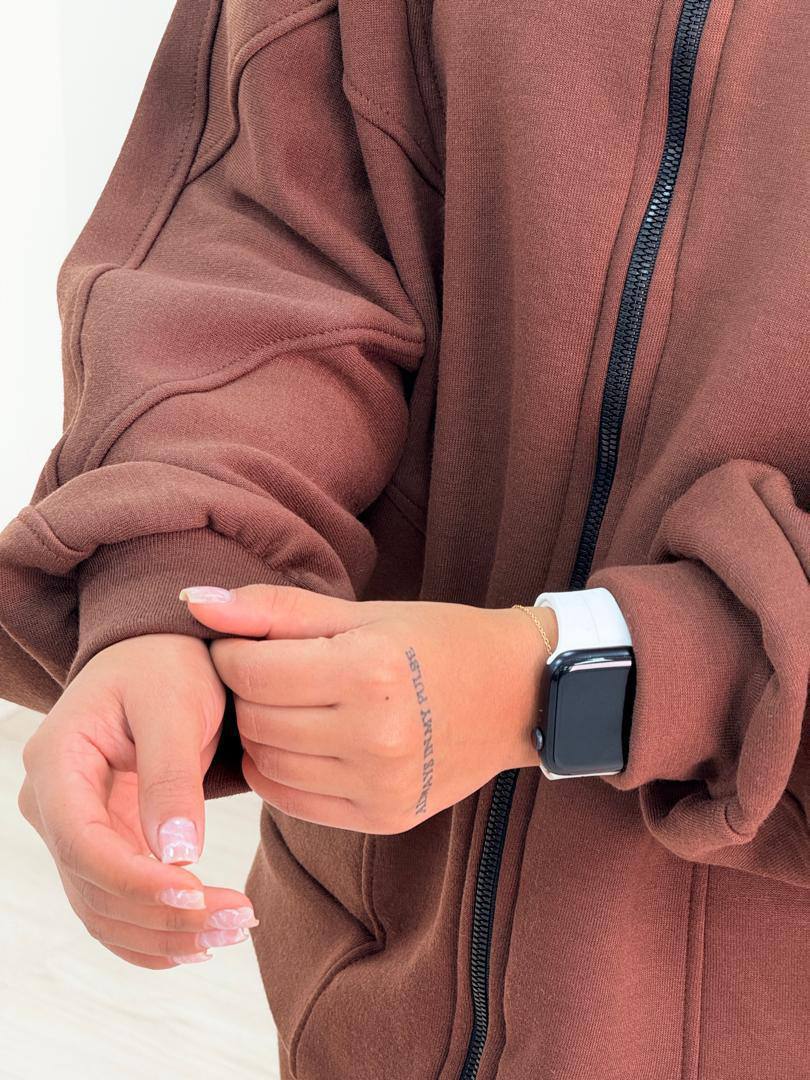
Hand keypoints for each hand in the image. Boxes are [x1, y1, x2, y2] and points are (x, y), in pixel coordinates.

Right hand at [17, 633, 258, 968]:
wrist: (159, 652)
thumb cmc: (165, 664)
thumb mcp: (175, 703)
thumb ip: (172, 775)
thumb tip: (178, 856)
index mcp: (57, 760)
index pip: (83, 844)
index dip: (136, 883)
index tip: (197, 897)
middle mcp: (52, 801)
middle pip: (93, 887)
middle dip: (163, 917)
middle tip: (237, 921)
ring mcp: (74, 827)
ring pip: (103, 908)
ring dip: (164, 935)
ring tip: (232, 931)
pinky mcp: (104, 842)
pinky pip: (116, 903)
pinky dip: (153, 931)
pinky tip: (199, 942)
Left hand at [180, 584, 557, 833]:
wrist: (517, 695)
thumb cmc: (437, 640)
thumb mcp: (363, 611)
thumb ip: (275, 609)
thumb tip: (192, 602)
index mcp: (369, 671)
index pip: (251, 671)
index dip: (230, 653)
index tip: (242, 643)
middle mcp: (375, 735)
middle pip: (254, 720)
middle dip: (244, 692)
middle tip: (265, 671)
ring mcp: (380, 785)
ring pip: (267, 763)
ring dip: (260, 732)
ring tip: (288, 704)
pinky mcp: (383, 818)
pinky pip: (292, 802)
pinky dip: (281, 770)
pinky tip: (304, 742)